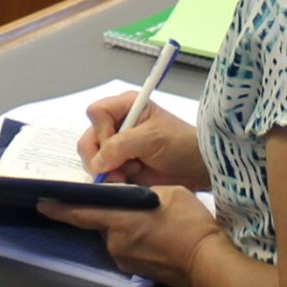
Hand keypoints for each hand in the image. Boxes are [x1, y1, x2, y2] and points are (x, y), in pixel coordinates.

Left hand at [40, 186, 224, 286]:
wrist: (208, 263)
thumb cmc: (190, 224)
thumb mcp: (167, 193)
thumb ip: (140, 192)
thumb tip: (128, 195)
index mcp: (119, 220)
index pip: (80, 213)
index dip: (59, 207)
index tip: (42, 202)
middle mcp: (115, 242)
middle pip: (103, 223)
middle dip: (114, 213)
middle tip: (139, 207)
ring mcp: (125, 259)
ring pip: (117, 236)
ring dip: (128, 227)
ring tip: (156, 223)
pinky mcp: (136, 270)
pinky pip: (129, 249)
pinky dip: (137, 241)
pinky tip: (159, 238)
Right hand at [76, 94, 207, 188]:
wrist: (197, 168)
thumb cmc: (181, 145)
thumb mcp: (151, 139)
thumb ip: (119, 146)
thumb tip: (96, 162)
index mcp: (125, 106)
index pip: (95, 113)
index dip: (102, 131)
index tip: (117, 144)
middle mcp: (117, 124)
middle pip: (88, 139)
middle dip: (101, 156)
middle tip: (120, 166)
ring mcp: (117, 147)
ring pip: (92, 159)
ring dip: (108, 170)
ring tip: (132, 171)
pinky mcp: (119, 166)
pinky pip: (102, 174)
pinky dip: (112, 180)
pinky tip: (129, 179)